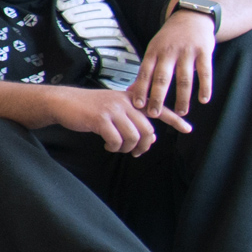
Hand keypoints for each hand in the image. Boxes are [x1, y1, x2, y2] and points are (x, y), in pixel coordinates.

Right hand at [47, 85, 189, 155]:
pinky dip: (114, 147)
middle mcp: (125, 102)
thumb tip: (148, 137)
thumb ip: (131, 116)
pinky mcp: (101, 119)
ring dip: (127, 148)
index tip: (187, 129)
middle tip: (134, 152)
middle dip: (143, 145)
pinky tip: (108, 145)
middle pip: (147, 129)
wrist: (63, 102)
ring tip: (117, 147)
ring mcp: (113, 110)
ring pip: (133, 136)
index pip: (158, 109)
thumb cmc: (88, 107)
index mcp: (131, 99)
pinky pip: (117, 140)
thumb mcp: (113, 106)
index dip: (174, 120)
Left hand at [131, 12, 217, 116]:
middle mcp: (169, 51)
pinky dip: (205, 87)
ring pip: (184, 79)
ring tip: (181, 112)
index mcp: (154, 52)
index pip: (145, 73)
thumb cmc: (169, 39)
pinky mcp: (204, 51)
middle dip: (158, 97)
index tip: (138, 105)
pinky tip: (203, 100)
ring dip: (182, 98)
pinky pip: (205, 72)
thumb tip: (130, 92)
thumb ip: (145, 72)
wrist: (191, 17)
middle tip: (155, 114)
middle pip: (162, 78)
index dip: (141, 89)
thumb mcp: (154, 50)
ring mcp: (187, 51)